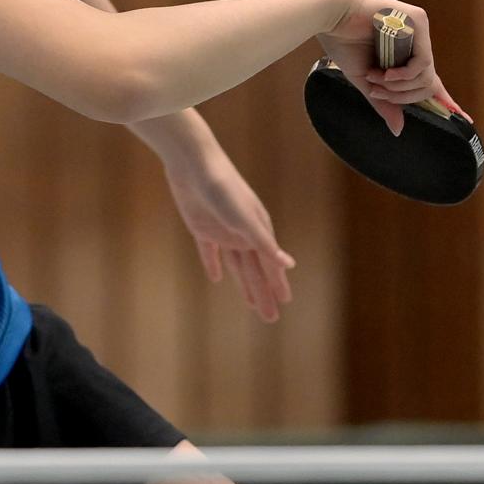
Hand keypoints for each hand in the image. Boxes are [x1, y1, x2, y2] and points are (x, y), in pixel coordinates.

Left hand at [162, 148, 294, 322]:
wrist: (194, 165)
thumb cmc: (223, 189)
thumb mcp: (244, 219)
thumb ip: (264, 243)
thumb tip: (289, 265)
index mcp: (257, 231)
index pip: (269, 265)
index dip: (277, 284)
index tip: (285, 303)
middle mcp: (242, 234)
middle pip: (254, 271)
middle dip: (263, 293)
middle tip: (270, 318)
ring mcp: (222, 232)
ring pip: (236, 265)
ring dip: (243, 284)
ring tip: (251, 304)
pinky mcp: (201, 228)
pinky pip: (210, 253)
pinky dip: (214, 265)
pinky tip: (217, 279)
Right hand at [315, 0, 470, 135]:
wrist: (331, 14)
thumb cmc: (343, 42)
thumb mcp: (365, 80)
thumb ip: (384, 102)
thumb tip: (398, 129)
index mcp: (404, 54)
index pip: (430, 81)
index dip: (446, 101)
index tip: (465, 119)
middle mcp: (416, 42)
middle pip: (427, 84)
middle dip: (401, 96)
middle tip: (376, 90)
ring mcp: (419, 31)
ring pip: (426, 76)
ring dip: (398, 86)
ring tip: (376, 78)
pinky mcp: (418, 21)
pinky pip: (423, 62)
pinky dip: (405, 75)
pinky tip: (386, 72)